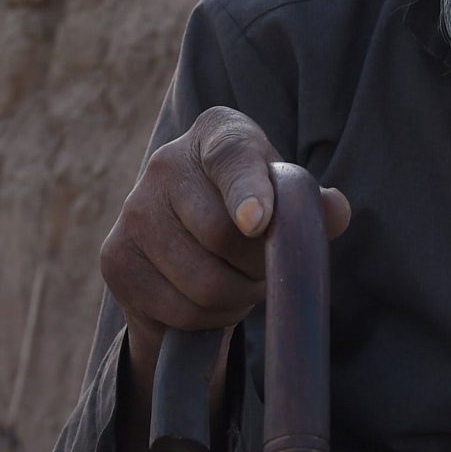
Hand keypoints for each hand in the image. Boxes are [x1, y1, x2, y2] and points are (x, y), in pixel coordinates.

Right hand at [101, 106, 350, 381]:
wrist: (189, 242)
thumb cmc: (253, 210)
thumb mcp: (286, 200)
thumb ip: (311, 206)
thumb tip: (336, 210)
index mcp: (217, 132)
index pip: (233, 158)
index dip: (248, 191)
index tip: (259, 223)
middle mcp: (165, 162)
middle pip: (223, 237)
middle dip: (257, 268)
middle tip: (263, 268)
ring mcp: (133, 209)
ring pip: (203, 284)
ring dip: (235, 298)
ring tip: (236, 281)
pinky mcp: (115, 258)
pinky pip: (179, 311)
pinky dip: (207, 318)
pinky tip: (205, 297)